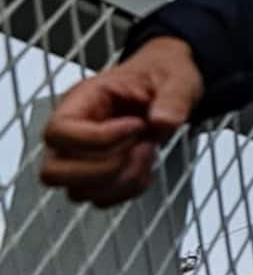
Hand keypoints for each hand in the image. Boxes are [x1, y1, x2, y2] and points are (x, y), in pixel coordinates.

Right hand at [40, 38, 204, 207]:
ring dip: (120, 180)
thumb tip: (163, 122)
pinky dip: (129, 189)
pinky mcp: (96, 175)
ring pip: (77, 192)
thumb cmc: (160, 76)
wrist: (167, 84)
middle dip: (103, 169)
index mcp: (82, 100)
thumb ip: (173, 98)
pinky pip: (100, 199)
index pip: (58, 132)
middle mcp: (73, 132)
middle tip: (137, 145)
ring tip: (145, 150)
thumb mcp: (177, 78)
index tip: (136, 126)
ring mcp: (81, 156)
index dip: (97, 139)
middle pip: (53, 172)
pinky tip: (144, 164)